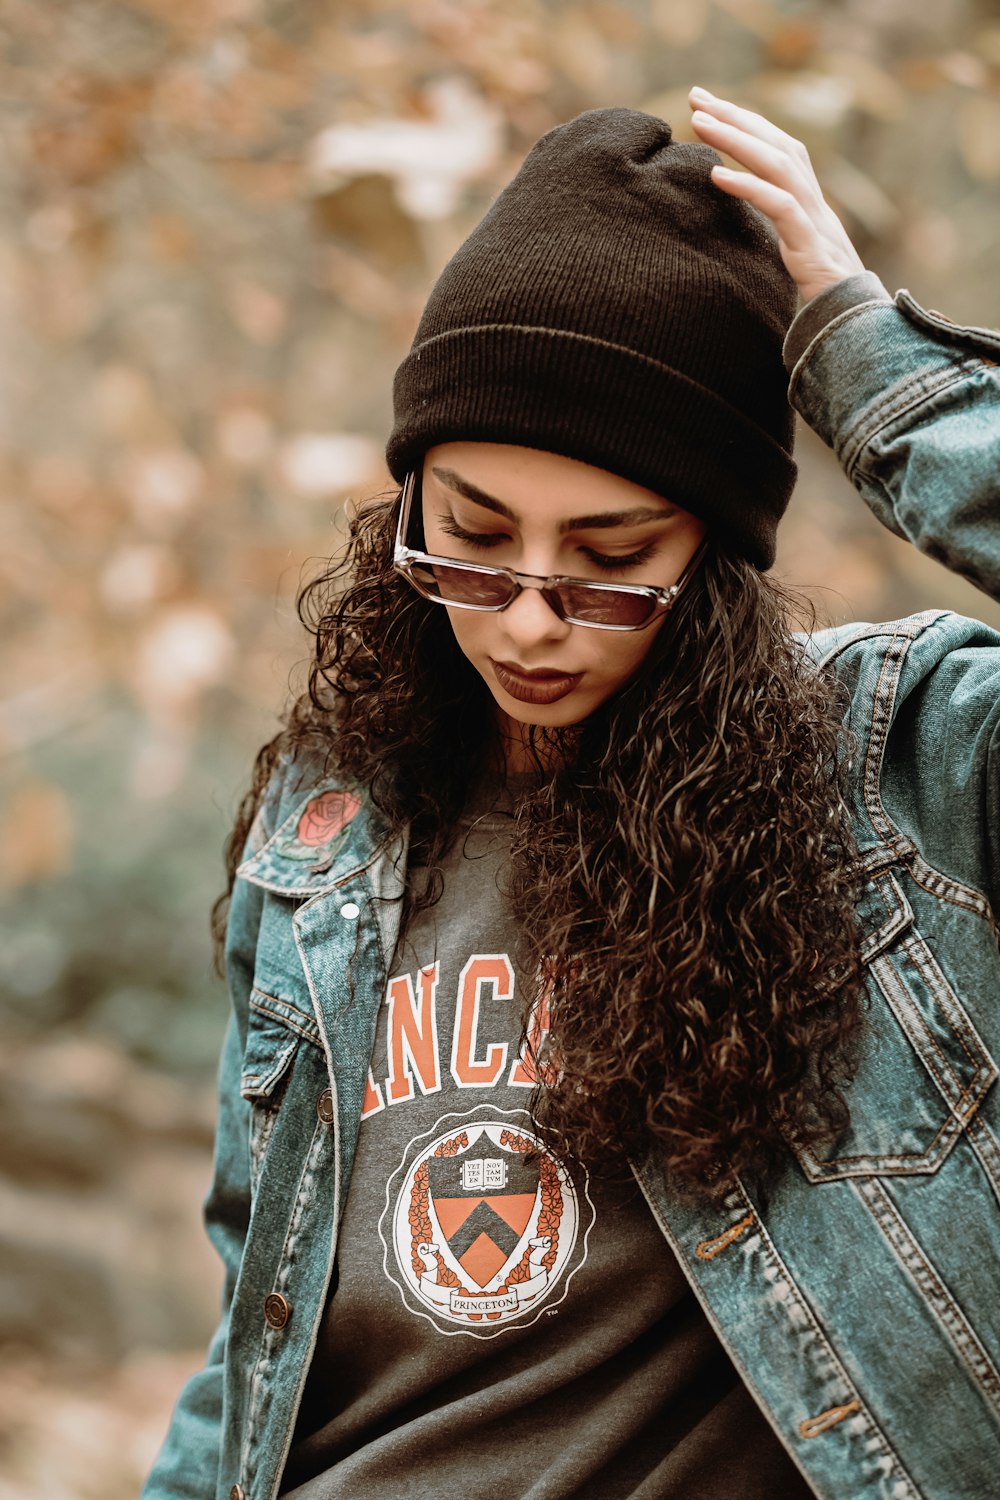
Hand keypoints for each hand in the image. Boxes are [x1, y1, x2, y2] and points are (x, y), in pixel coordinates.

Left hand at [688, 87, 866, 304]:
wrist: (853, 324)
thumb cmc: (820, 294)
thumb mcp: (791, 252)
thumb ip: (773, 228)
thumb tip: (737, 215)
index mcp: (807, 200)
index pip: (776, 147)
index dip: (745, 122)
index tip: (707, 105)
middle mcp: (813, 201)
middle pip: (776, 143)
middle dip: (736, 116)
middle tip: (696, 96)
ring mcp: (814, 221)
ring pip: (778, 164)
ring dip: (736, 139)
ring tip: (700, 122)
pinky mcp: (810, 247)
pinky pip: (779, 207)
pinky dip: (748, 187)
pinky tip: (717, 175)